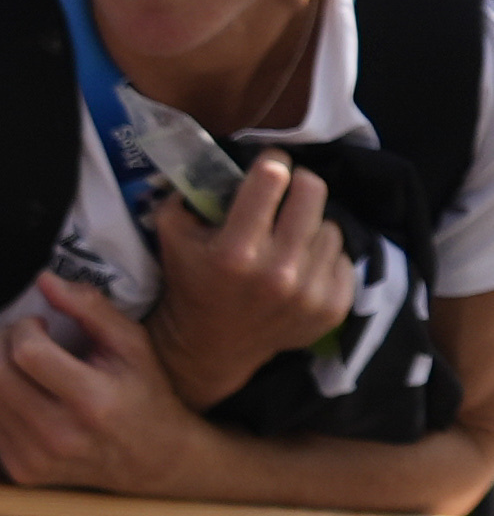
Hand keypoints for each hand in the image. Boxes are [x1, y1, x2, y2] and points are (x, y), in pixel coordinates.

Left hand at [0, 270, 210, 494]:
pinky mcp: (21, 472)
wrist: (152, 458)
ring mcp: (37, 459)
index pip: (27, 353)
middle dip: (1, 343)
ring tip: (26, 363)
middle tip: (23, 336)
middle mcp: (60, 435)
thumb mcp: (132, 343)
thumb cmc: (144, 391)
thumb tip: (43, 279)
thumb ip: (91, 307)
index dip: (23, 328)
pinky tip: (26, 393)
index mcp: (93, 401)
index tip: (39, 324)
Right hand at [139, 145, 356, 412]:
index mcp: (235, 252)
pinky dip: (324, 259)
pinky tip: (300, 270)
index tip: (269, 168)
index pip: (273, 177)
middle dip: (299, 186)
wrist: (207, 351)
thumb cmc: (190, 288)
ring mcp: (309, 292)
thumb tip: (211, 164)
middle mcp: (277, 272)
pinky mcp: (332, 308)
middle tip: (287, 195)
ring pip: (331, 226)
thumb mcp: (172, 240)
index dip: (271, 164)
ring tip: (288, 242)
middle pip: (313, 191)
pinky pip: (344, 258)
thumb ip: (185, 197)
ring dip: (310, 228)